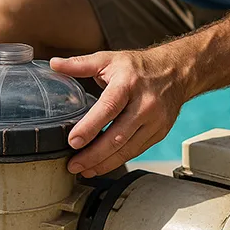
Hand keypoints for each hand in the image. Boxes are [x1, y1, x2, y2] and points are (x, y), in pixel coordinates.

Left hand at [50, 48, 188, 176]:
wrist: (176, 72)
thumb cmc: (139, 67)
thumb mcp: (108, 59)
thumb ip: (80, 64)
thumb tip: (54, 64)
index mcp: (128, 84)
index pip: (108, 108)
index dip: (90, 127)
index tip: (73, 141)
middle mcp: (144, 104)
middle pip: (118, 136)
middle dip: (93, 154)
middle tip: (73, 164)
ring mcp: (155, 121)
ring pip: (128, 149)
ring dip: (104, 163)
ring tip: (84, 169)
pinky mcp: (159, 133)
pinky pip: (136, 151)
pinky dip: (117, 161)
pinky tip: (101, 165)